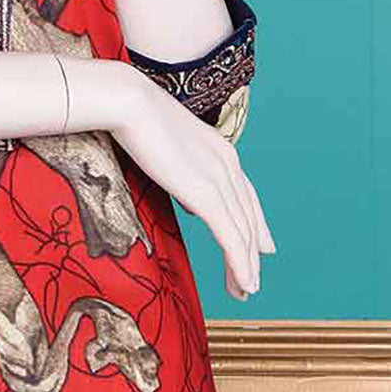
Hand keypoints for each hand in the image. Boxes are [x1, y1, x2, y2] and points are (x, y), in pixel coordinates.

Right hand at [106, 63, 275, 300]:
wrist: (128, 101)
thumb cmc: (132, 116)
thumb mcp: (165, 145)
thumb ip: (183, 171)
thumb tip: (191, 196)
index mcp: (220, 150)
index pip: (245, 195)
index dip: (256, 223)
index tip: (262, 246)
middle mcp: (228, 164)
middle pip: (247, 217)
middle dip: (251, 252)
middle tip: (251, 280)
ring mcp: (220, 178)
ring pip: (242, 232)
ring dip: (246, 266)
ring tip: (245, 290)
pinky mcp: (207, 193)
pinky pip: (230, 237)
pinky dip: (239, 263)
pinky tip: (244, 283)